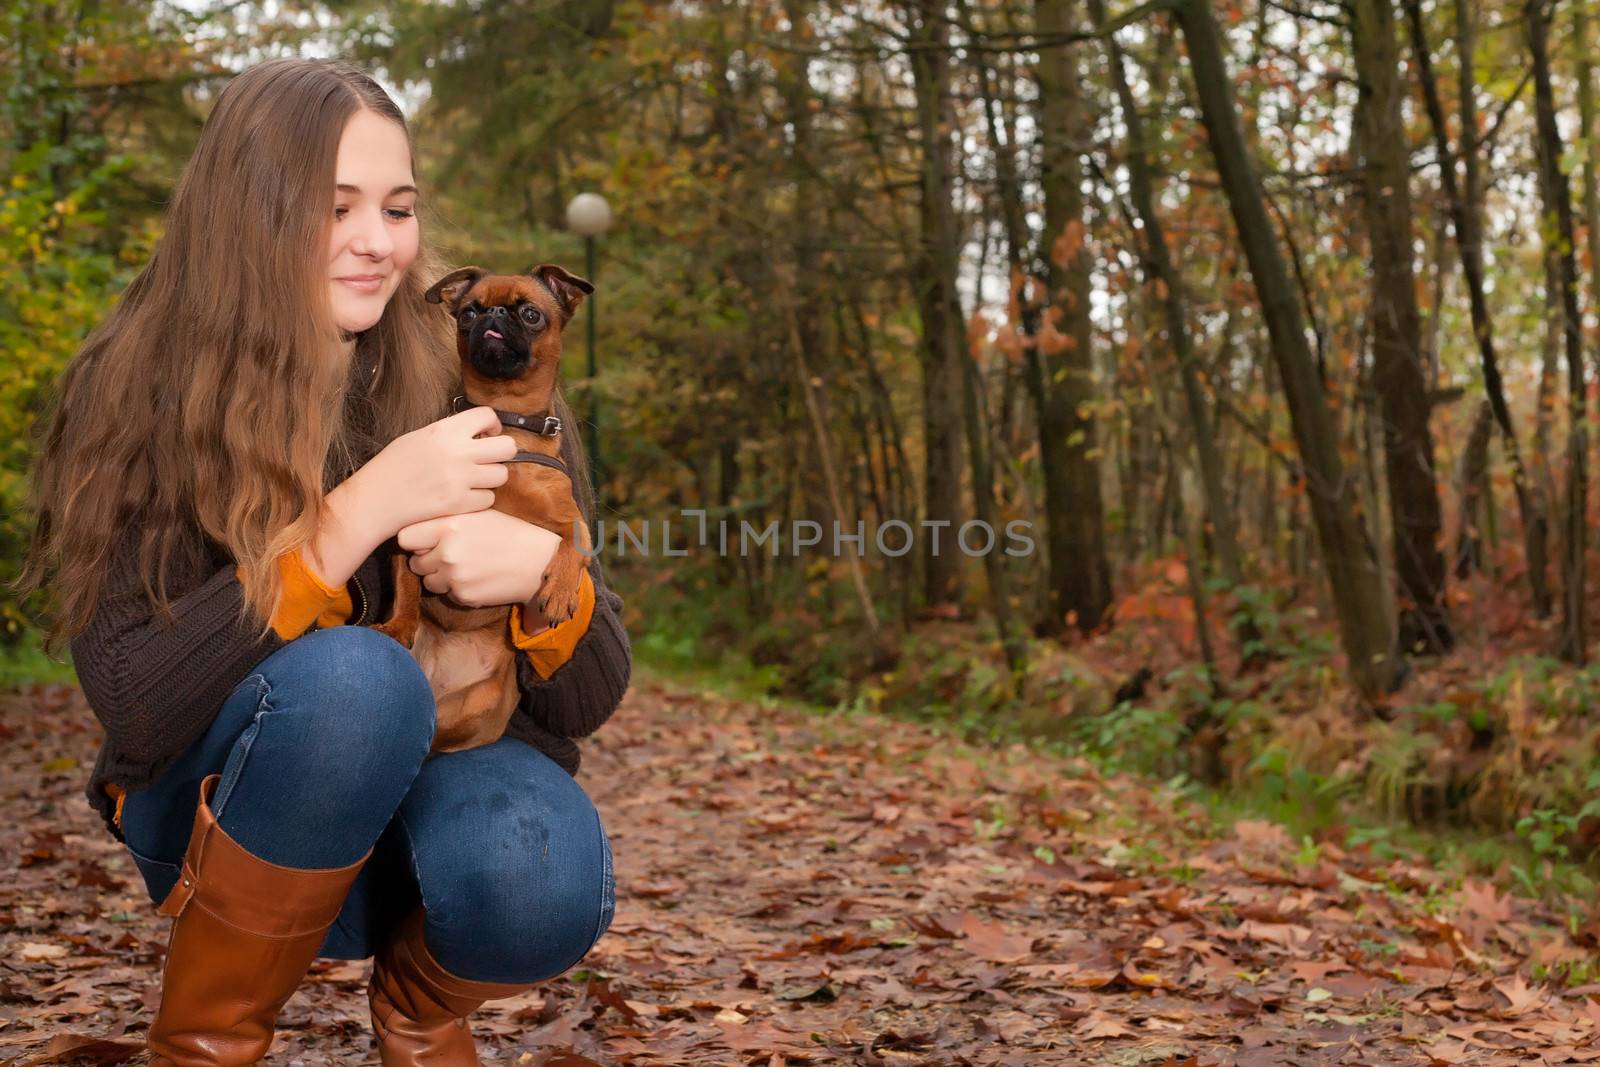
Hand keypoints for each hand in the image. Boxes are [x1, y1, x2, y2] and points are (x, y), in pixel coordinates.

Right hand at [351, 407, 518, 540]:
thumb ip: (449, 433)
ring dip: (491, 479)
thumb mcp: (418, 437)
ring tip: (473, 481)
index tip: (486, 435)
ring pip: (502, 475)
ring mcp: (460, 479)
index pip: (488, 415)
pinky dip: (480, 500)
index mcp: (444, 430)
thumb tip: (477, 432)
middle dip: (502, 453)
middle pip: (508, 447)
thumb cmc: (392, 468)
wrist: (374, 500)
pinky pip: (489, 499)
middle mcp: (457, 452)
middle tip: (488, 459)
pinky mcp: (460, 504)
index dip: (492, 426)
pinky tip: (463, 498)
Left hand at [397, 509, 563, 609]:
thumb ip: (447, 519)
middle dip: (427, 560)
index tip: (426, 539)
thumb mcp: (479, 514)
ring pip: (428, 581)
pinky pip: (447, 594)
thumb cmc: (510, 533)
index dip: (415, 539)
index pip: (405, 537)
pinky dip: (457, 589)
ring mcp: (454, 576)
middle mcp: (447, 551)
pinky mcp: (463, 596)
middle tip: (448, 555)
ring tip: (464, 567)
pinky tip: (477, 578)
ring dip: (440, 577)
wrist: (539, 562)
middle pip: (414, 562)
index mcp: (449, 526)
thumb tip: (418, 528)